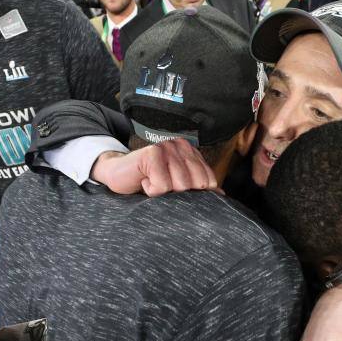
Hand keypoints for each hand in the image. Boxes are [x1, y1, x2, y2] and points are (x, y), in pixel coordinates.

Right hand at [91, 138, 218, 196]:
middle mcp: (181, 146)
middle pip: (196, 185)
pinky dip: (151, 190)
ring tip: (152, 182)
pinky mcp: (152, 154)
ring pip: (180, 186)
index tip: (174, 188)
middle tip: (161, 185)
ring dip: (163, 193)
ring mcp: (167, 147)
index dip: (194, 193)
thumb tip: (222, 195)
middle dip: (178, 193)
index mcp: (191, 152)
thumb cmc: (150, 182)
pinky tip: (144, 180)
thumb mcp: (178, 186)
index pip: (209, 181)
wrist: (120, 176)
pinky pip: (162, 186)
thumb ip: (199, 188)